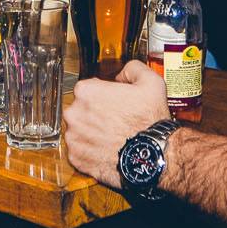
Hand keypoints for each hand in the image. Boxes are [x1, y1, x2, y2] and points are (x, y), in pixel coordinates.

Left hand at [64, 60, 169, 188]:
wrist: (152, 156)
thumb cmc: (149, 121)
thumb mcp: (151, 82)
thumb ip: (133, 69)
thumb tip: (122, 74)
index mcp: (86, 91)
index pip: (88, 88)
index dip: (103, 95)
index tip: (113, 102)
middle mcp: (74, 114)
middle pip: (80, 109)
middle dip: (94, 114)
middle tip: (114, 121)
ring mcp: (73, 137)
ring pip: (79, 131)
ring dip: (91, 133)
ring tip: (112, 136)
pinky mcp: (75, 158)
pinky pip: (80, 151)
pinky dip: (90, 151)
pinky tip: (107, 149)